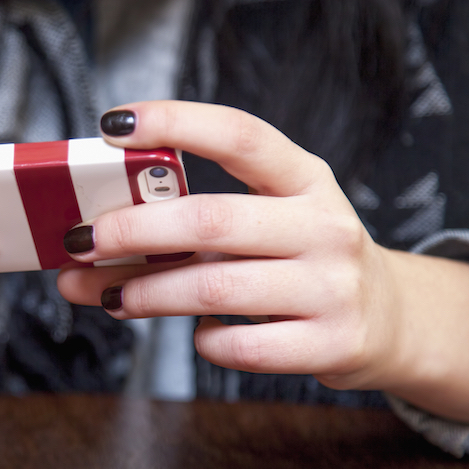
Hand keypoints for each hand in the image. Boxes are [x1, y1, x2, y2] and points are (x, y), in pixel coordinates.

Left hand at [60, 101, 468, 424]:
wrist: (387, 319)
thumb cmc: (299, 258)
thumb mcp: (269, 218)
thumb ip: (192, 221)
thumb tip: (85, 249)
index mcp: (305, 177)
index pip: (239, 134)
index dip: (175, 122)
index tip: (113, 123)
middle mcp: (325, 225)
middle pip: (211, 219)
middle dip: (132, 230)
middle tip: (81, 240)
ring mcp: (332, 287)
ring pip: (214, 289)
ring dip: (147, 294)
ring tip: (110, 296)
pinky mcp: (330, 344)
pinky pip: (239, 346)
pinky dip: (202, 342)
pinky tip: (196, 333)